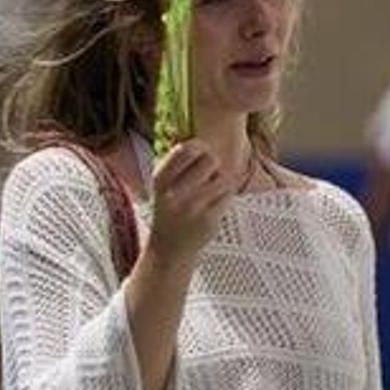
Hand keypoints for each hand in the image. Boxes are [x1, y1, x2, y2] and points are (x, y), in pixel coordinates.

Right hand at [145, 141, 231, 268]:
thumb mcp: (164, 185)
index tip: (201, 154)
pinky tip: (212, 208)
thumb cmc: (171, 210)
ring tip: (209, 195)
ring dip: (221, 184)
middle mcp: (174, 192)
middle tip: (208, 178)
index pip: (186, 148)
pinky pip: (228, 197)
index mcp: (161, 178)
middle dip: (214, 166)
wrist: (168, 249)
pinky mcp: (208, 220)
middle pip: (211, 159)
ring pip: (223, 178)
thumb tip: (206, 139)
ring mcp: (192, 208)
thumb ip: (180, 162)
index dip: (200, 147)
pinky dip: (224, 199)